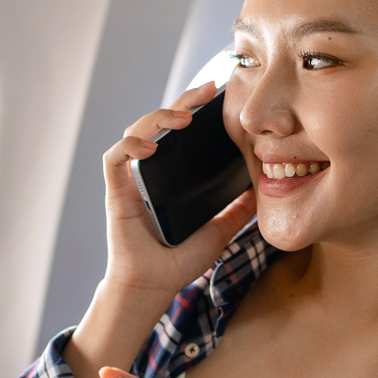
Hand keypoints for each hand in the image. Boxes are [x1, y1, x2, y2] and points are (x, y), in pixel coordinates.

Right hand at [63, 81, 255, 377]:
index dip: (193, 108)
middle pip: (158, 122)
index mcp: (168, 176)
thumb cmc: (177, 263)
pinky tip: (151, 146)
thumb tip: (263, 191)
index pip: (178, 131)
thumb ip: (237, 211)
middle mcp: (147, 172)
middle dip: (182, 101)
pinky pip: (115, 157)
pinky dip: (130, 145)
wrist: (152, 287)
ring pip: (134, 130)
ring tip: (183, 117)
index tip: (218, 94)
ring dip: (157, 117)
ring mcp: (130, 180)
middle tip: (208, 90)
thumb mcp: (219, 231)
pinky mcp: (116, 190)